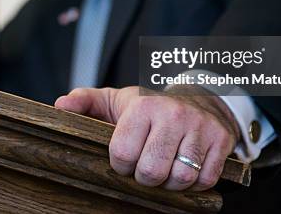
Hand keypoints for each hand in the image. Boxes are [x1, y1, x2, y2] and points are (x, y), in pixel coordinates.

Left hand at [55, 86, 239, 190]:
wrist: (198, 97)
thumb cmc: (149, 106)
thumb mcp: (115, 100)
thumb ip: (85, 102)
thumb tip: (60, 107)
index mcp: (143, 106)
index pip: (123, 154)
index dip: (120, 165)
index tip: (124, 159)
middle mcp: (173, 114)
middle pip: (151, 171)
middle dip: (144, 178)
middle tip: (145, 168)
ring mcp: (200, 127)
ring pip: (181, 178)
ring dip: (170, 183)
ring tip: (164, 169)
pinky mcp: (220, 140)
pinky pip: (205, 179)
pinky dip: (194, 183)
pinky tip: (184, 167)